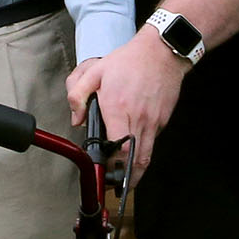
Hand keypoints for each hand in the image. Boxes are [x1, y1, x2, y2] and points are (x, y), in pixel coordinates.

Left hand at [66, 33, 186, 172]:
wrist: (161, 52)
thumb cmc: (129, 61)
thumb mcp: (95, 71)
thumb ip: (78, 95)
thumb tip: (76, 120)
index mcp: (119, 107)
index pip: (120, 147)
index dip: (113, 164)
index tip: (104, 172)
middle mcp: (138, 118)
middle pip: (135, 160)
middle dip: (124, 179)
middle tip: (114, 186)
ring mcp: (153, 121)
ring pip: (147, 156)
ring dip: (135, 172)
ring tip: (124, 180)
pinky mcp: (162, 120)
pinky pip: (152, 142)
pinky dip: (144, 152)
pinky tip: (134, 153)